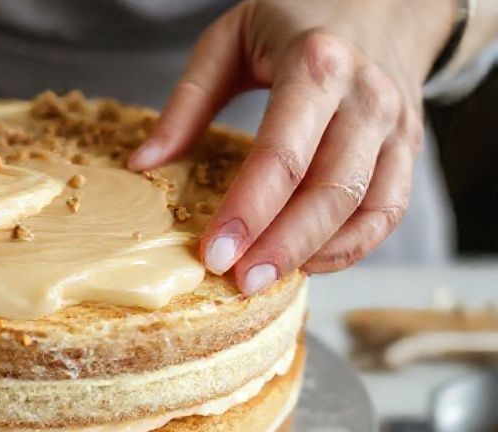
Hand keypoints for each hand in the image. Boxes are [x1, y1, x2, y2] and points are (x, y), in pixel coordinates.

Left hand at [129, 0, 454, 291]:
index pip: (283, 153)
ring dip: (315, 253)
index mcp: (316, 64)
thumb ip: (186, 102)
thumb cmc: (293, 20)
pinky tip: (308, 262)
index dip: (248, 210)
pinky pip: (388, 211)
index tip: (213, 253)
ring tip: (265, 280)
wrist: (380, 0)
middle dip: (282, 244)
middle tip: (237, 282)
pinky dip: (351, 246)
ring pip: (367, 207)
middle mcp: (365, 97)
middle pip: (330, 189)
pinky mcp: (408, 149)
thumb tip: (143, 164)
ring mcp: (395, 125)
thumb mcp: (229, 41)